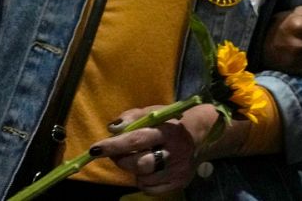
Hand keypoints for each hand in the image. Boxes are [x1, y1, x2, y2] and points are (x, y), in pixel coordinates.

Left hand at [91, 104, 220, 194]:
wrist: (205, 135)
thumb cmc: (173, 121)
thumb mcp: (155, 112)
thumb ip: (133, 117)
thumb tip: (112, 129)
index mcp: (168, 130)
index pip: (137, 139)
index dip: (114, 145)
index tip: (96, 148)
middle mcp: (175, 152)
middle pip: (139, 163)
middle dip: (121, 159)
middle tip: (116, 153)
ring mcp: (178, 170)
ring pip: (143, 178)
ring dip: (134, 170)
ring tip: (139, 158)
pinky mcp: (179, 182)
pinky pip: (150, 189)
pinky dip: (144, 181)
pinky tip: (149, 170)